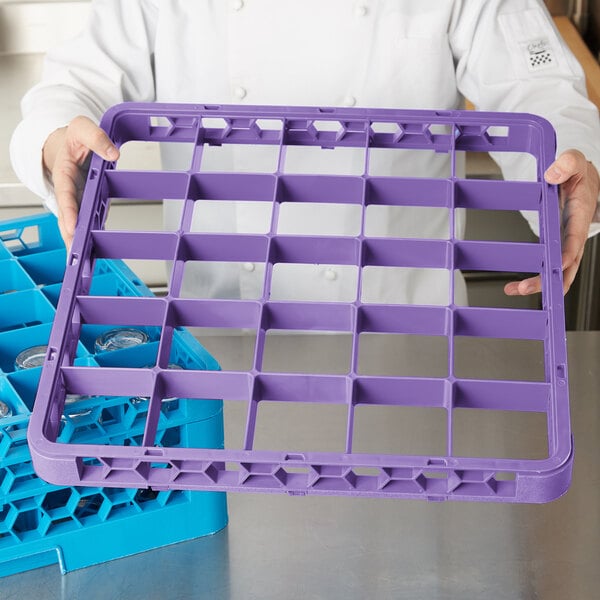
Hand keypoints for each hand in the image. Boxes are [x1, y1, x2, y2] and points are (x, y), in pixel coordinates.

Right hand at [42, 116, 118, 249]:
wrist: (67, 142)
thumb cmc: (72, 137)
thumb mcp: (82, 127)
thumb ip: (97, 137)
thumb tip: (113, 153)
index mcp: (65, 174)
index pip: (66, 196)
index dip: (68, 212)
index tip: (71, 227)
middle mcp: (70, 190)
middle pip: (68, 218)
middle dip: (70, 238)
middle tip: (75, 258)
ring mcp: (79, 199)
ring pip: (78, 224)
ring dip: (80, 243)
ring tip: (84, 264)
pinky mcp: (88, 203)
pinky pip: (90, 220)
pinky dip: (91, 236)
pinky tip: (96, 253)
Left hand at [504, 149, 599, 295]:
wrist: (582, 179)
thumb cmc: (579, 172)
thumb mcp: (575, 160)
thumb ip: (567, 163)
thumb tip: (552, 174)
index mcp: (580, 214)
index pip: (575, 239)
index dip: (567, 253)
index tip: (556, 265)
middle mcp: (575, 233)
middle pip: (568, 265)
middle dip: (550, 280)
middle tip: (524, 288)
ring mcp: (567, 243)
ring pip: (560, 271)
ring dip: (540, 284)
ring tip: (514, 290)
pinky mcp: (559, 246)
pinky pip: (551, 266)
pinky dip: (537, 278)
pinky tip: (515, 286)